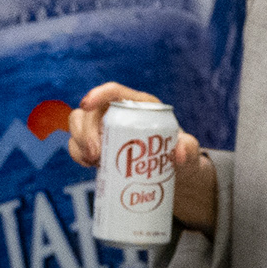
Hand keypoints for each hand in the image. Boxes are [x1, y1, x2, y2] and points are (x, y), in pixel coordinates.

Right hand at [66, 81, 216, 227]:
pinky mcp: (98, 146)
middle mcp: (119, 113)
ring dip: (78, 142)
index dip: (98, 93)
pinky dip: (78, 153)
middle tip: (96, 155)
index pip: (114, 92)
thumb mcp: (189, 155)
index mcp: (140, 106)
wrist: (173, 176)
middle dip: (85, 130)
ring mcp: (105, 129)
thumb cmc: (181, 159)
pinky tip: (88, 164)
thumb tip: (179, 150)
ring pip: (78, 125)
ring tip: (93, 162)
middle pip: (90, 111)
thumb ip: (189, 150)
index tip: (87, 104)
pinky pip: (78, 144)